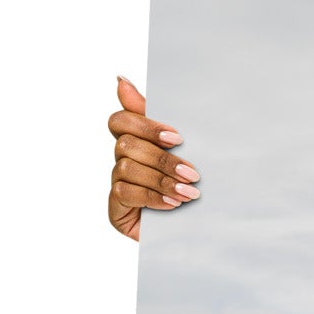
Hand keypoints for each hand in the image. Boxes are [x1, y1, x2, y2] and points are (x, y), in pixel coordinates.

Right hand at [107, 76, 198, 240]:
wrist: (198, 233)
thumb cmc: (191, 188)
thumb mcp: (184, 152)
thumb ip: (158, 120)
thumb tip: (120, 80)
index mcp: (137, 141)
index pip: (121, 120)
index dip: (145, 125)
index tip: (176, 138)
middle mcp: (122, 160)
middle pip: (126, 144)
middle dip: (162, 159)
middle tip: (193, 173)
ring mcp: (117, 184)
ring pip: (126, 168)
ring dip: (161, 180)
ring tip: (189, 193)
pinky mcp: (115, 208)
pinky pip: (125, 193)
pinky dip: (152, 197)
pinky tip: (172, 205)